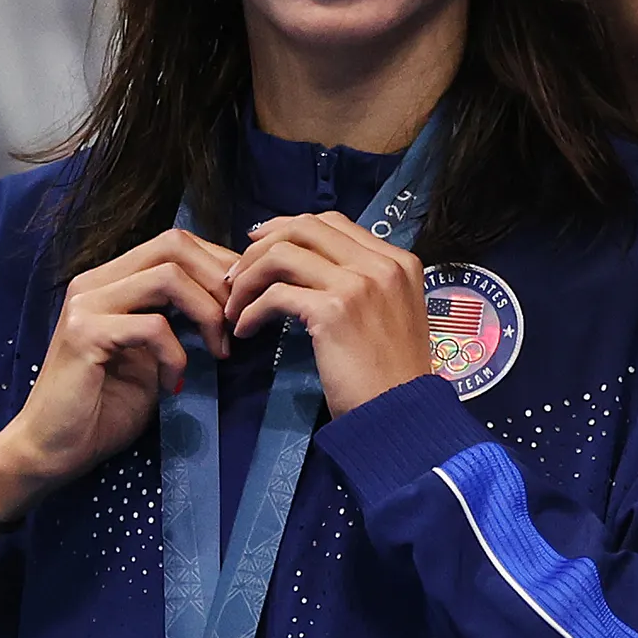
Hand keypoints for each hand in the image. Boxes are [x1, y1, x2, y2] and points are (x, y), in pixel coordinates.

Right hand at [0, 228, 236, 510]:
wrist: (51, 450)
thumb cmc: (102, 409)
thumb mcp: (152, 358)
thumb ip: (179, 324)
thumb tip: (229, 305)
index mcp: (110, 281)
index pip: (174, 244)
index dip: (218, 265)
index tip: (243, 303)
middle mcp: (94, 282)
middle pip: (175, 245)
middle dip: (220, 281)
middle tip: (238, 324)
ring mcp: (86, 304)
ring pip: (169, 277)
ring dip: (206, 313)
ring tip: (218, 351)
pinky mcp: (85, 334)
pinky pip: (153, 327)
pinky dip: (176, 355)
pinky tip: (174, 383)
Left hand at [222, 213, 431, 415]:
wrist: (403, 415)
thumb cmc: (393, 377)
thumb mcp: (392, 315)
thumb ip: (365, 285)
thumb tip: (310, 266)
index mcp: (397, 261)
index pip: (332, 222)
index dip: (288, 229)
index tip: (261, 248)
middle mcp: (381, 264)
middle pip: (304, 227)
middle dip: (261, 247)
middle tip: (237, 274)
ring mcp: (358, 284)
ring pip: (282, 254)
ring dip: (248, 278)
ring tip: (235, 306)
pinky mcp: (334, 311)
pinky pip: (275, 295)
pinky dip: (251, 310)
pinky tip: (245, 330)